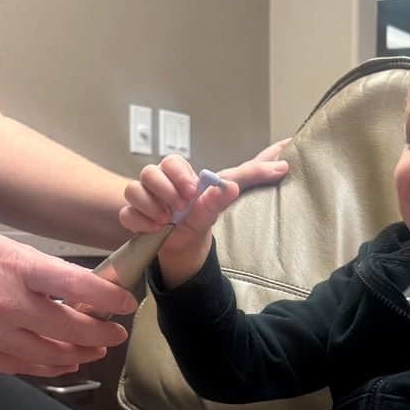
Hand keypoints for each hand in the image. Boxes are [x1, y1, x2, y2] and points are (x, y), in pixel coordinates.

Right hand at [0, 231, 135, 376]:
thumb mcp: (7, 248)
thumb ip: (47, 271)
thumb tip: (92, 287)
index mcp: (16, 268)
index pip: (76, 286)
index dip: (108, 297)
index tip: (127, 303)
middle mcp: (5, 304)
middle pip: (69, 328)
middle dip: (101, 334)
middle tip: (116, 334)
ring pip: (51, 355)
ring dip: (80, 354)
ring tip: (96, 349)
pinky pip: (25, 367)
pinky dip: (51, 366)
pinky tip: (66, 361)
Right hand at [121, 142, 291, 286]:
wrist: (187, 248)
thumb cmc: (205, 215)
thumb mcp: (227, 197)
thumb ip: (251, 177)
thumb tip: (283, 165)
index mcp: (180, 175)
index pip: (171, 161)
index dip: (179, 174)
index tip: (192, 190)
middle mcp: (159, 184)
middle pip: (148, 172)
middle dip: (164, 189)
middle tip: (180, 206)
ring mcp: (144, 200)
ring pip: (132, 190)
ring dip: (151, 205)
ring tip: (167, 220)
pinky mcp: (133, 218)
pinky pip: (126, 214)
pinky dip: (140, 221)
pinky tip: (155, 228)